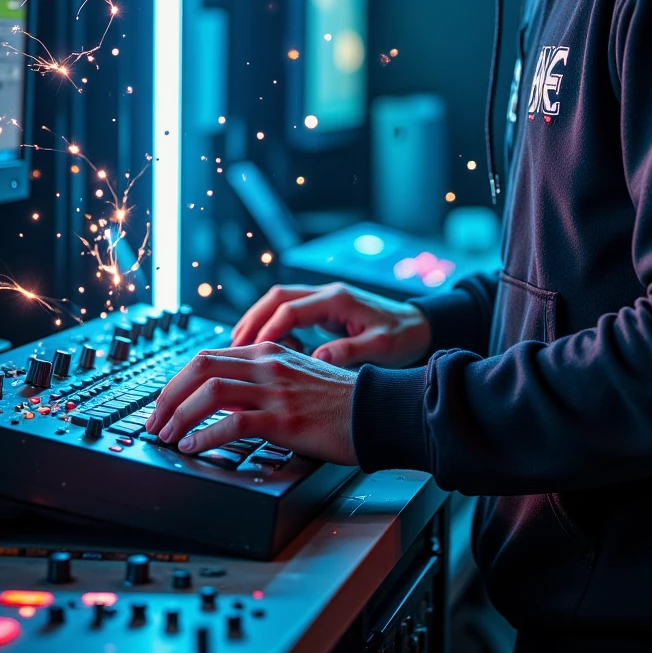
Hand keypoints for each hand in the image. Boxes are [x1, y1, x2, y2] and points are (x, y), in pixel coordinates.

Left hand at [144, 343, 357, 464]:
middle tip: (154, 421)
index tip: (163, 404)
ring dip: (179, 416)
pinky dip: (207, 436)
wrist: (376, 410)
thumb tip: (222, 401)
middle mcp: (268, 364)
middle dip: (168, 396)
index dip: (176, 381)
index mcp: (268, 351)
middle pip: (200, 368)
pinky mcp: (285, 418)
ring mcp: (276, 390)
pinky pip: (234, 424)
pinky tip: (194, 447)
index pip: (207, 357)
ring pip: (210, 393)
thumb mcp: (295, 377)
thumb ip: (259, 382)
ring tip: (167, 437)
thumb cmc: (338, 400)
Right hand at [231, 281, 431, 368]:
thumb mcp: (381, 347)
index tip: (254, 353)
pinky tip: (263, 349)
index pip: (291, 309)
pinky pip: (286, 312)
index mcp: (337, 299)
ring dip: (256, 321)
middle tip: (232, 348)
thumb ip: (349, 351)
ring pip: (277, 302)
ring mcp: (323, 299)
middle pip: (276, 298)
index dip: (268, 330)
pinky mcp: (322, 310)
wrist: (419, 326)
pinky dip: (269, 326)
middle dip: (252, 321)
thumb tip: (318, 359)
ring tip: (238, 348)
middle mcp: (326, 294)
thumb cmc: (402, 337)